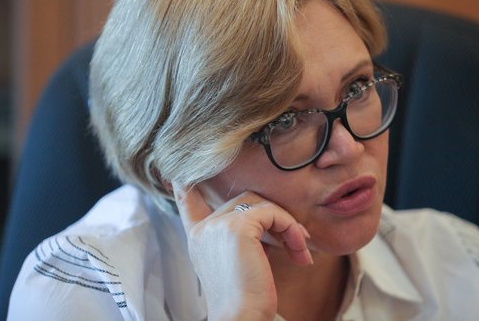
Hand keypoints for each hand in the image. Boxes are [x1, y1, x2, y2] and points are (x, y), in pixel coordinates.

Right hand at [174, 185, 311, 320]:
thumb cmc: (244, 299)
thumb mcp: (236, 262)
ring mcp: (218, 225)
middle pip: (243, 200)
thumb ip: (241, 237)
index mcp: (198, 237)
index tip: (178, 172)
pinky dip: (291, 229)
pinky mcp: (237, 227)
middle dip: (273, 217)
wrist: (241, 318)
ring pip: (260, 203)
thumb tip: (267, 217)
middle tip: (296, 241)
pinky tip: (300, 252)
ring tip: (300, 249)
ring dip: (287, 224)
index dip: (185, 185)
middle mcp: (203, 228)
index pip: (188, 201)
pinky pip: (272, 214)